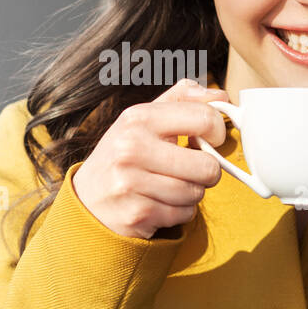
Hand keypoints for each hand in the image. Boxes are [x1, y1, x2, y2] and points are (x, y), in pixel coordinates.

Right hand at [72, 79, 228, 239]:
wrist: (87, 200)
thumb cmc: (125, 155)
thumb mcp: (143, 119)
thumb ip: (181, 99)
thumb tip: (220, 94)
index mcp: (138, 118)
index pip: (204, 118)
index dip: (218, 131)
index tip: (212, 139)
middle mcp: (131, 148)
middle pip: (207, 165)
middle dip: (208, 171)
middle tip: (193, 169)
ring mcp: (132, 183)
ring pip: (196, 192)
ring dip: (192, 193)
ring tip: (171, 186)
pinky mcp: (137, 214)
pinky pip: (184, 214)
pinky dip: (180, 212)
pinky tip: (161, 203)